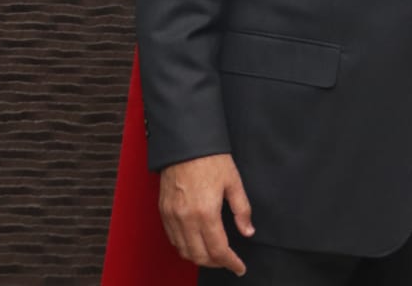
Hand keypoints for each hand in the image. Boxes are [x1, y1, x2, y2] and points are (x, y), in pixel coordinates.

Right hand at [157, 153, 252, 272]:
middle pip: (199, 256)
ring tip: (214, 255)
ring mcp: (172, 216)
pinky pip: (173, 238)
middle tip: (229, 261)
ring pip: (183, 250)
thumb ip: (242, 210)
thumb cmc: (212, 160)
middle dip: (215, 263)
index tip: (239, 268)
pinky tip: (196, 242)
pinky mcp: (163, 211)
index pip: (218, 250)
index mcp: (206, 213)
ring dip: (199, 257)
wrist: (186, 144)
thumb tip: (248, 231)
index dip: (230, 263)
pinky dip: (185, 246)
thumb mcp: (234, 182)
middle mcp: (185, 219)